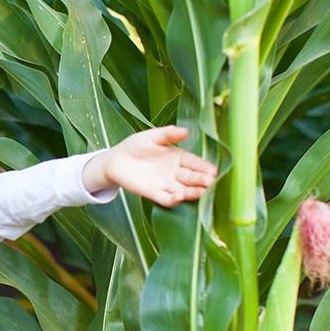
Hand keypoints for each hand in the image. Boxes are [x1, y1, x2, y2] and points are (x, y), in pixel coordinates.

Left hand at [83, 126, 216, 206]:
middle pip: (191, 177)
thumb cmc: (135, 146)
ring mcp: (165, 184)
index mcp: (178, 157)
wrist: (115, 160)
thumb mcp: (152, 137)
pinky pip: (166, 199)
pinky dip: (173, 199)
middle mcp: (175, 172)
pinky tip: (179, 197)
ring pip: (183, 190)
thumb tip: (186, 131)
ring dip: (192, 192)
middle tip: (211, 181)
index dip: (203, 166)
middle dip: (201, 179)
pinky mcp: (154, 193)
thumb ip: (168, 134)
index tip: (213, 169)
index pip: (194, 162)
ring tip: (201, 191)